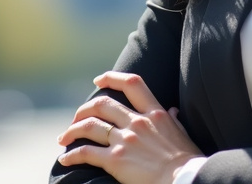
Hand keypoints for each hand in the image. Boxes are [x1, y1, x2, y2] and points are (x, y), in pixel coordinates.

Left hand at [57, 71, 202, 183]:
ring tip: (63, 138)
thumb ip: (173, 121)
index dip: (111, 78)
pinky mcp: (116, 160)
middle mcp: (137, 122)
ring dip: (72, 131)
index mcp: (155, 113)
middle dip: (84, 109)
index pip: (132, 84)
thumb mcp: (183, 134)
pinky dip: (72, 155)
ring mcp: (125, 140)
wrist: (185, 179)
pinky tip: (65, 159)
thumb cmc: (188, 161)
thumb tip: (172, 111)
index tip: (98, 80)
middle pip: (102, 104)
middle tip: (76, 118)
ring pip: (89, 126)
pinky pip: (86, 153)